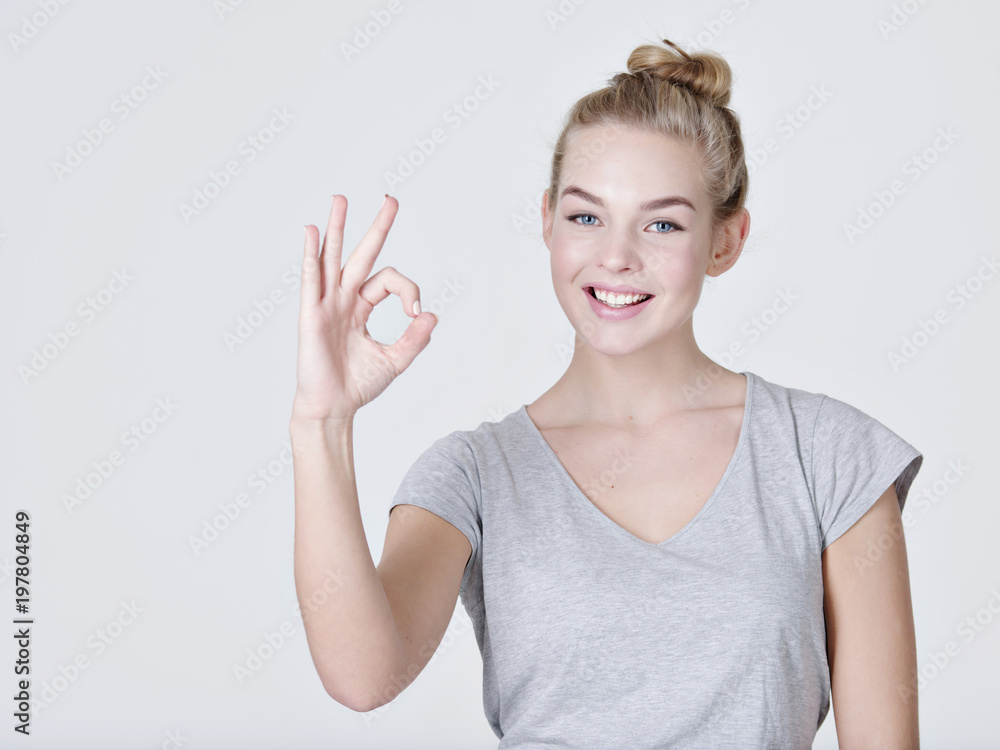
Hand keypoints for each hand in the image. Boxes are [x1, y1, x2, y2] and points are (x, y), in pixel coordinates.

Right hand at [291, 194, 436, 421]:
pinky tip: (312, 232)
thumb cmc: (357, 385)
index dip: (408, 291)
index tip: (416, 314)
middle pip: (361, 255)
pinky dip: (312, 256)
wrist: (334, 407)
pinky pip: (311, 280)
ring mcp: (326, 304)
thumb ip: (415, 339)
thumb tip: (432, 315)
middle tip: (391, 199)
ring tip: (341, 199)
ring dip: (337, 228)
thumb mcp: (395, 360)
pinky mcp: (311, 314)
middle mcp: (343, 300)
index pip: (388, 281)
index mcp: (361, 308)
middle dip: (376, 227)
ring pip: (333, 258)